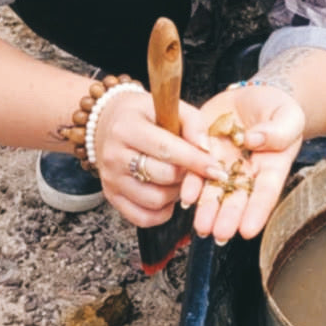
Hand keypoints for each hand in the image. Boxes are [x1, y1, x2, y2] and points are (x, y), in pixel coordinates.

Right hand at [91, 89, 227, 229]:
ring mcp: (111, 179)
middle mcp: (114, 156)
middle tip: (194, 168)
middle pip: (163, 176)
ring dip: (176, 194)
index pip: (166, 149)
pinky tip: (167, 194)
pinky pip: (144, 218)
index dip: (196, 161)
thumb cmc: (144, 115)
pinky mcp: (112, 197)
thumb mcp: (167, 107)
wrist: (108, 123)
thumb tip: (207, 150)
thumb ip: (192, 123)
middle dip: (187, 175)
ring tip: (178, 178)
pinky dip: (162, 211)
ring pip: (155, 200)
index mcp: (127, 128)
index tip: (217, 169)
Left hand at [181, 85, 305, 243]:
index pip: (266, 191)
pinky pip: (195, 169)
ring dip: (207, 209)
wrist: (252, 97)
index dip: (257, 211)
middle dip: (228, 216)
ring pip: (214, 189)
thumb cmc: (276, 109)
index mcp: (272, 166)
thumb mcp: (289, 116)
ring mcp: (223, 163)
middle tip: (220, 234)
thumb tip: (255, 140)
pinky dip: (190, 184)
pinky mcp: (203, 150)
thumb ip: (279, 131)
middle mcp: (246, 170)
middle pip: (238, 196)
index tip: (249, 230)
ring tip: (201, 227)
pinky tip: (186, 197)